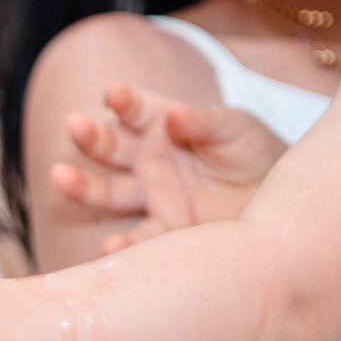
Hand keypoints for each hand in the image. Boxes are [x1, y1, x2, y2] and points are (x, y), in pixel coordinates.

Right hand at [51, 83, 287, 253]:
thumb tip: (174, 114)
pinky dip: (121, 246)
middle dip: (92, 136)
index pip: (135, 109)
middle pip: (111, 147)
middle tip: (75, 125)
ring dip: (84, 185)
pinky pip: (137, 239)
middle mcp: (149, 159)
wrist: (279, 202)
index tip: (113, 94)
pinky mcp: (165, 231)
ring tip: (61, 176)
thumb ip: (205, 121)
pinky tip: (108, 246)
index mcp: (163, 125)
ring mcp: (153, 197)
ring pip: (109, 192)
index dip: (123, 101)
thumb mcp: (236, 128)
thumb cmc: (255, 152)